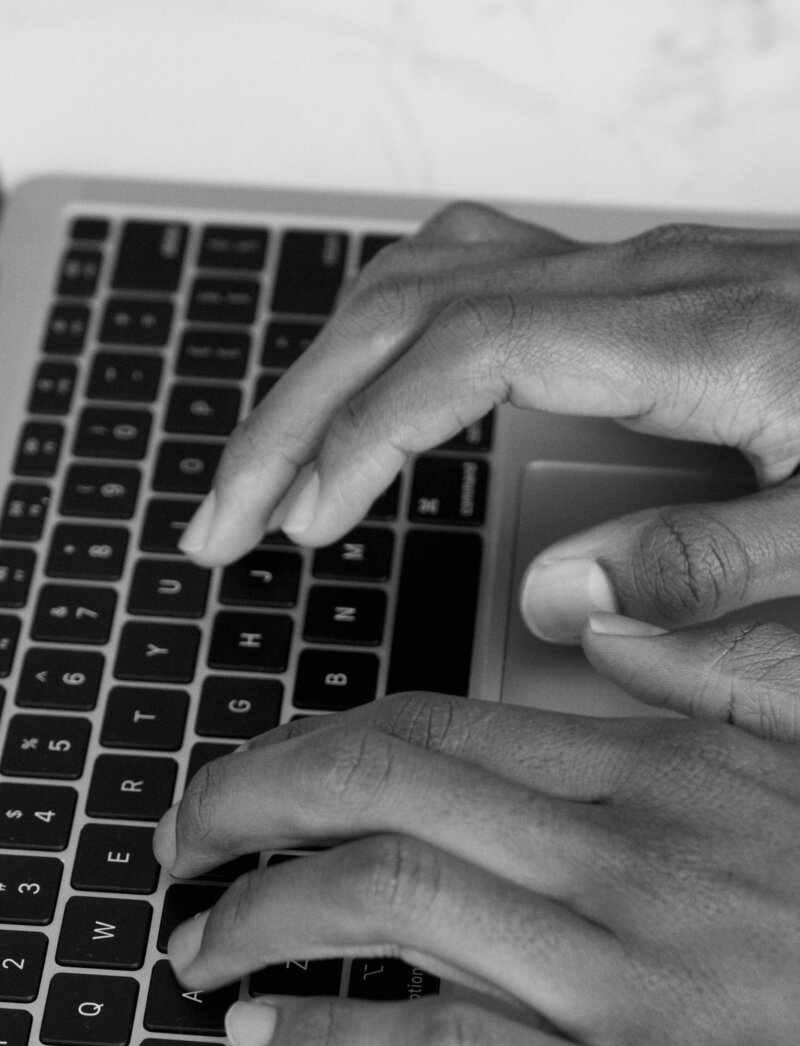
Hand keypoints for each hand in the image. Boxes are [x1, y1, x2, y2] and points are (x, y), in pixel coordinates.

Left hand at [154, 630, 799, 1045]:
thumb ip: (714, 688)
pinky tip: (273, 1042)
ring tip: (203, 950)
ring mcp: (628, 983)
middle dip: (247, 807)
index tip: (250, 778)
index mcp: (660, 779)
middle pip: (384, 792)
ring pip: (392, 903)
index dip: (309, 747)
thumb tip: (606, 633)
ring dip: (263, 919)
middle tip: (181, 842)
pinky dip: (332, 1041)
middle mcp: (628, 862)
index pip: (434, 729)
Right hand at [177, 203, 799, 647]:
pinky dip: (391, 342)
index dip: (363, 434)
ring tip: (268, 472)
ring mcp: (634, 275)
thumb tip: (564, 597)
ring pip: (427, 272)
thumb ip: (717, 567)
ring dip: (326, 369)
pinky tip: (370, 402)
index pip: (467, 350)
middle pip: (410, 299)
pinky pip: (472, 277)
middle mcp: (645, 282)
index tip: (302, 526)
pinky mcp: (633, 292)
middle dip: (296, 409)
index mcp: (691, 335)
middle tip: (224, 517)